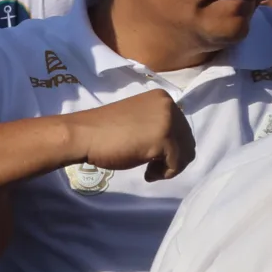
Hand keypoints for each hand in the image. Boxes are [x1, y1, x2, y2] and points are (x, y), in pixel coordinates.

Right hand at [64, 89, 194, 180]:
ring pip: (186, 153)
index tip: (151, 154)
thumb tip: (174, 143)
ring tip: (150, 170)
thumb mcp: (138, 120)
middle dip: (172, 157)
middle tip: (150, 165)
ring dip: (170, 166)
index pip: (182, 127)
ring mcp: (168, 122)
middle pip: (187, 140)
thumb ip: (157, 123)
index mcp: (163, 98)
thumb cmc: (105, 130)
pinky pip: (176, 163)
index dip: (171, 146)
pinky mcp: (164, 139)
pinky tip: (147, 173)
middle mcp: (169, 106)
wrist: (83, 134)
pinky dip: (164, 173)